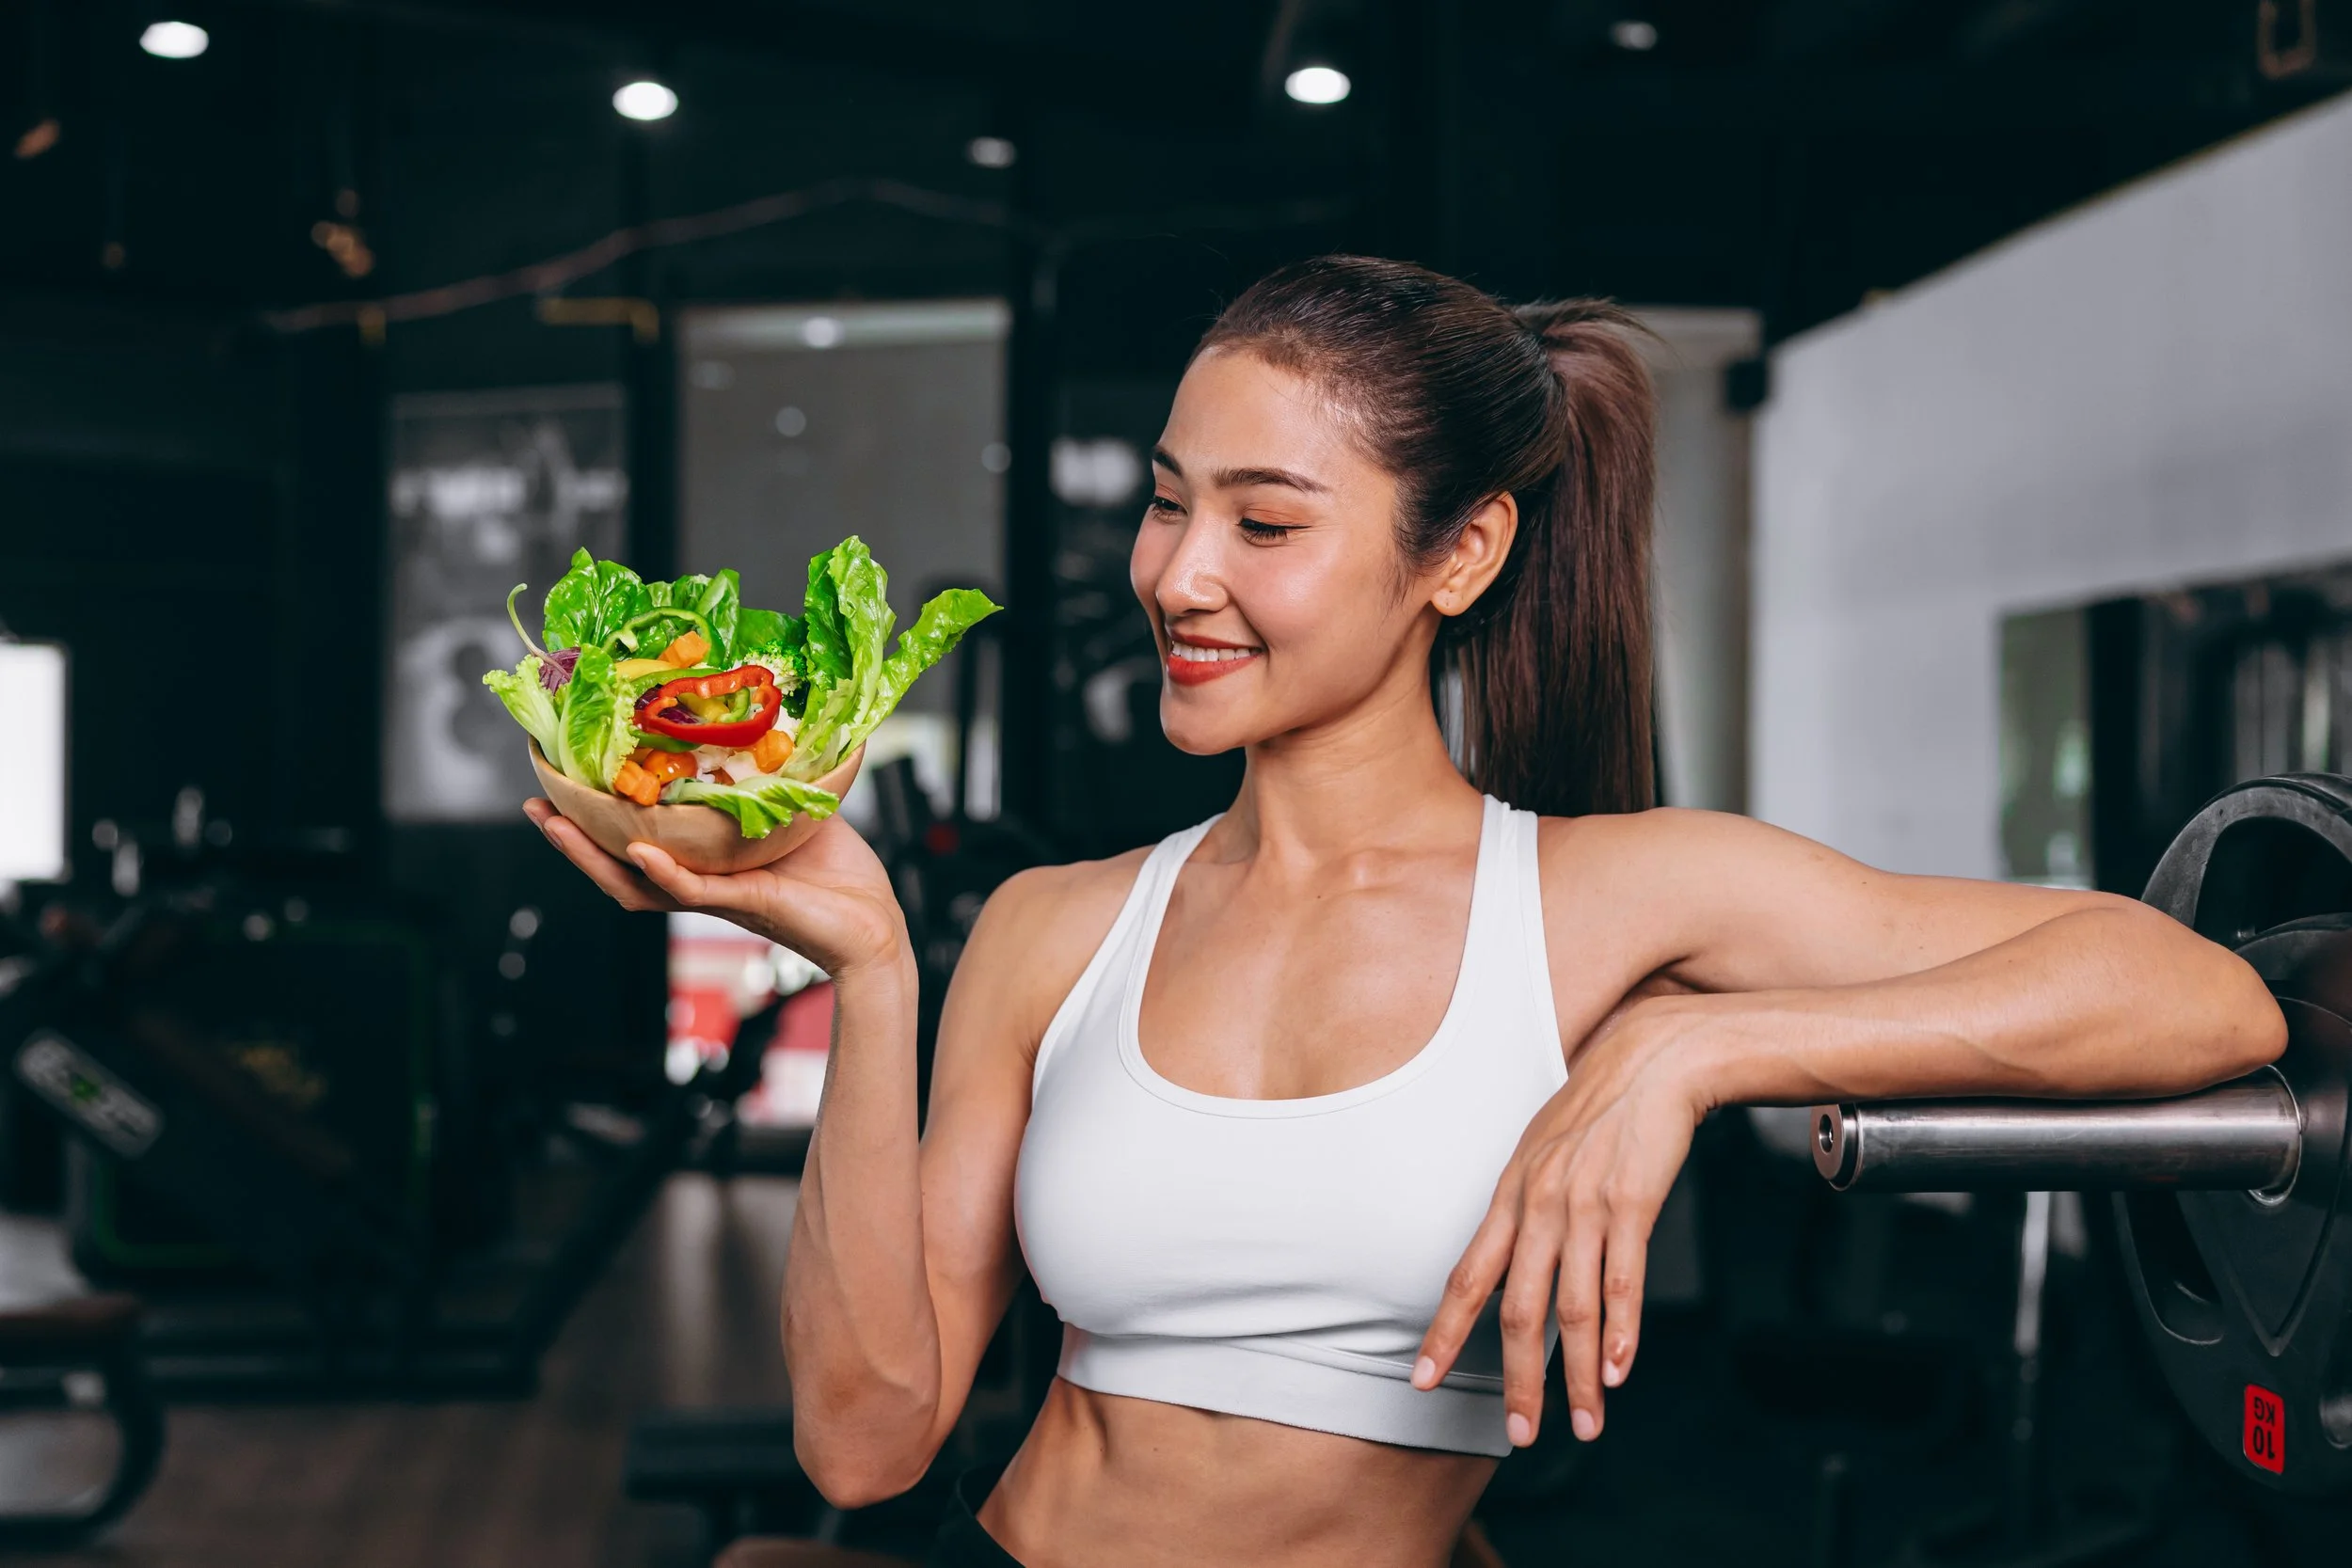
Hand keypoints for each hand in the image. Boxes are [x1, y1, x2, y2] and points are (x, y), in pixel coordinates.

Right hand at [524, 800, 907, 980]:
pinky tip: (640, 852)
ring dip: (594, 857)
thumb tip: (757, 726)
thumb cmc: (838, 875)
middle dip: (571, 838)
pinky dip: (663, 872)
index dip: (597, 819)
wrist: (876, 926)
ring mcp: (717, 895)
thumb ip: (769, 781)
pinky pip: (690, 891)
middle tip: (535, 805)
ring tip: (559, 826)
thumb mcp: (793, 812)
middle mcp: (701, 882)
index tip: (564, 784)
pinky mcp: (745, 902)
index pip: (636, 842)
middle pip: (617, 867)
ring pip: (638, 884)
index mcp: (706, 862)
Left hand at [1411, 998, 1708, 1447]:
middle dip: (1516, 1379)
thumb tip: (1511, 1263)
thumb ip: (1525, 1208)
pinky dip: (1620, 1331)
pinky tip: (1618, 1371)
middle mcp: (1538, 1204)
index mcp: (1510, 1196)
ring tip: (1584, 1424)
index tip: (1420, 1382)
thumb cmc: (1596, 1111)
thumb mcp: (1541, 1153)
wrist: (1651, 1060)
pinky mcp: (1632, 1202)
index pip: (1466, 1277)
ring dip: (1578, 1375)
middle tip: (1518, 1434)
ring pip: (1573, 1307)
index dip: (1443, 1333)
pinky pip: (1623, 1279)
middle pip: (1517, 1309)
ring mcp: (1584, 1204)